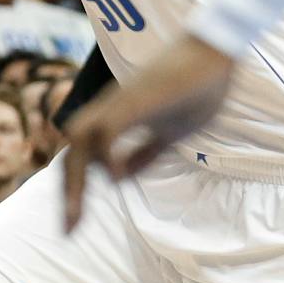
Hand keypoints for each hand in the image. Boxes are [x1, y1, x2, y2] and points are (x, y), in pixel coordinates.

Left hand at [61, 35, 236, 230]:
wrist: (215, 52)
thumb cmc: (196, 88)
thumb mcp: (169, 133)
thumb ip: (144, 154)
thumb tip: (118, 178)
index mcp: (114, 120)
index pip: (82, 157)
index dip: (75, 189)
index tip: (75, 223)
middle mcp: (108, 111)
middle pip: (73, 152)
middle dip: (68, 193)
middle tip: (70, 230)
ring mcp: (119, 103)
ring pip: (80, 140)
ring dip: (76, 178)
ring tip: (78, 213)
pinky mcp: (135, 99)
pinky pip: (109, 129)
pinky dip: (105, 154)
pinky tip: (113, 177)